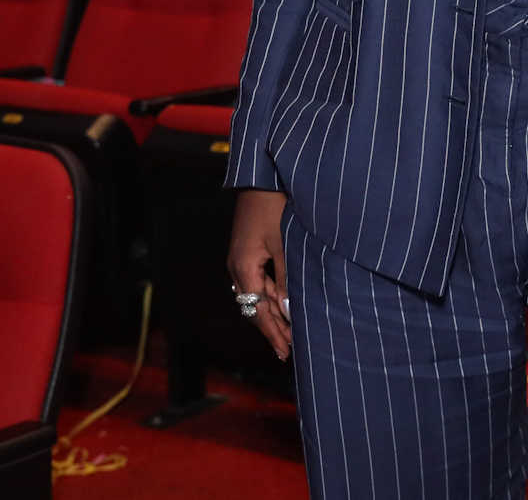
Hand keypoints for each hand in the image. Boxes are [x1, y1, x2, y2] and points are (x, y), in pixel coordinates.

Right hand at [227, 189, 292, 359]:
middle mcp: (238, 266)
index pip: (258, 311)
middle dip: (273, 327)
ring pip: (256, 294)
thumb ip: (286, 279)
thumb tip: (289, 312)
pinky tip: (282, 301)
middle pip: (254, 307)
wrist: (263, 176)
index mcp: (244, 268)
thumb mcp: (284, 245)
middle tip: (289, 348)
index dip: (273, 333)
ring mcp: (241, 257)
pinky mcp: (248, 248)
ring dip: (272, 312)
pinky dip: (271, 294)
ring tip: (288, 331)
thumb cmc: (275, 207)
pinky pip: (257, 280)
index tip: (286, 352)